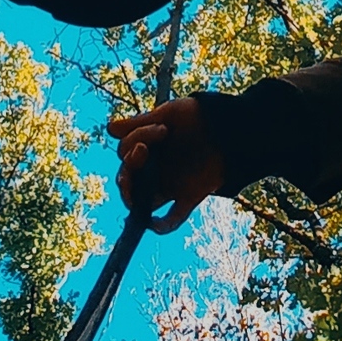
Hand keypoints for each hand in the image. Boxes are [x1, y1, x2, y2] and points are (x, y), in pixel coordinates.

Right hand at [112, 95, 224, 232]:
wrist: (232, 126)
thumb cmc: (199, 117)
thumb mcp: (169, 114)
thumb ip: (140, 124)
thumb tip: (109, 129)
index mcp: (147, 149)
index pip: (126, 152)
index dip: (136, 140)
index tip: (163, 129)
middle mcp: (155, 170)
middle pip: (128, 180)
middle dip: (129, 168)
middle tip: (142, 151)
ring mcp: (170, 185)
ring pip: (144, 202)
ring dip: (135, 200)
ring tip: (136, 194)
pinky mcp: (189, 197)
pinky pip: (173, 218)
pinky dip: (163, 225)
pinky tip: (154, 224)